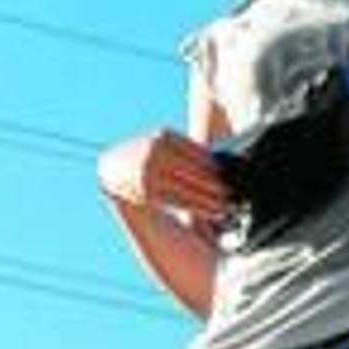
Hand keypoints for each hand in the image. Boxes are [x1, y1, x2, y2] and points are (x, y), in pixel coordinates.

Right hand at [97, 128, 230, 220]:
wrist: (114, 169)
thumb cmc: (149, 156)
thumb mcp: (165, 146)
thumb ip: (187, 152)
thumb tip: (222, 163)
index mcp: (164, 137)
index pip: (198, 154)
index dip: (217, 167)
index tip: (231, 175)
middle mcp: (155, 152)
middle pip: (196, 172)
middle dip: (217, 185)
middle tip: (234, 192)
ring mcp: (150, 172)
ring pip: (189, 189)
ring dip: (212, 199)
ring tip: (228, 205)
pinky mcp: (148, 192)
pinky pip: (180, 201)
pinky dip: (200, 207)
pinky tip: (215, 211)